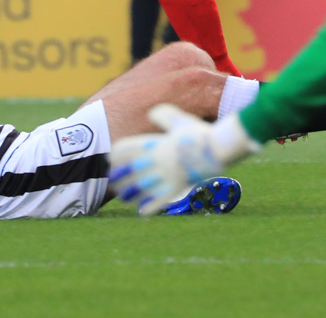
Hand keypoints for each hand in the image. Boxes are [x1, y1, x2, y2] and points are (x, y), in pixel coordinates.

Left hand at [108, 107, 258, 215]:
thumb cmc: (198, 132)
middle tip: (110, 180)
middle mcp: (155, 160)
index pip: (126, 148)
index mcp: (154, 143)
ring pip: (140, 187)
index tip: (109, 158)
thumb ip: (164, 115)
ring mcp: (165, 175)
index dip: (115, 154)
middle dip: (118, 175)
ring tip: (123, 197)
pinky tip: (141, 213)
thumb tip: (152, 113)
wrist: (217, 147)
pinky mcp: (177, 188)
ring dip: (130, 193)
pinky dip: (149, 208)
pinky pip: (159, 201)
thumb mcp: (179, 119)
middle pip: (129, 170)